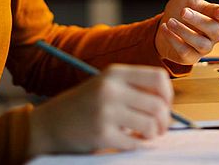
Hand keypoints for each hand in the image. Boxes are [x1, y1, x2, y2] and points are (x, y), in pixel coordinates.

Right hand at [27, 64, 172, 155]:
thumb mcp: (106, 85)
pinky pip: (134, 143)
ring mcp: (105, 112)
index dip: (168, 94)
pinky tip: (129, 141)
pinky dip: (137, 145)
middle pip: (158, 104)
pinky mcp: (101, 135)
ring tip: (146, 135)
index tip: (164, 105)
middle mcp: (110, 89)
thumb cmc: (85, 105)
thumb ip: (133, 88)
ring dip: (153, 134)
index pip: (158, 78)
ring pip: (150, 125)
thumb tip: (167, 102)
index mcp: (115, 73)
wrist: (50, 124)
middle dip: (164, 120)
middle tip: (159, 128)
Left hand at [155, 0, 218, 65]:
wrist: (164, 26)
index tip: (218, 12)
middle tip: (183, 11)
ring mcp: (203, 47)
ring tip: (170, 21)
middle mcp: (213, 32)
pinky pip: (186, 51)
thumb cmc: (181, 7)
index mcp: (215, 15)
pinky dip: (175, 40)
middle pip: (213, 29)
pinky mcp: (191, 57)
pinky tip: (165, 29)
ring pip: (201, 43)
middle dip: (198, 20)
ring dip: (184, 32)